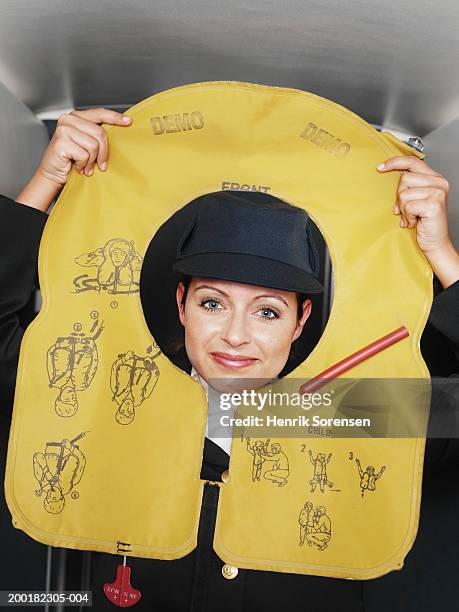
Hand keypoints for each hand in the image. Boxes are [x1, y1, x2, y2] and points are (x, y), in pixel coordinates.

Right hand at [16, 108, 132, 211]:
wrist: (53, 174)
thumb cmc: (71, 160)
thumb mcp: (87, 145)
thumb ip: (97, 136)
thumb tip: (119, 134)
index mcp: (77, 117)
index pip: (100, 113)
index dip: (115, 118)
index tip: (128, 121)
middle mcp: (69, 120)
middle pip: (100, 133)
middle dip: (103, 152)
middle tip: (100, 164)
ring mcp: (63, 129)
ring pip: (93, 145)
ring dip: (91, 160)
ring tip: (84, 165)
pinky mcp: (61, 142)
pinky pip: (84, 155)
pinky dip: (83, 164)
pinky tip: (77, 166)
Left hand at [377, 155, 458, 288]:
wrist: (434, 243)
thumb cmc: (424, 223)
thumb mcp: (414, 200)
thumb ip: (408, 186)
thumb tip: (389, 174)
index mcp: (435, 178)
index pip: (412, 161)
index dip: (395, 162)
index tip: (380, 167)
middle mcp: (439, 182)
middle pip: (404, 178)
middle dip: (400, 197)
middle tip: (407, 210)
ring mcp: (438, 192)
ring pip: (404, 193)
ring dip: (404, 209)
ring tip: (413, 217)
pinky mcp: (434, 204)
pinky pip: (407, 205)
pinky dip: (407, 216)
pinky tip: (415, 221)